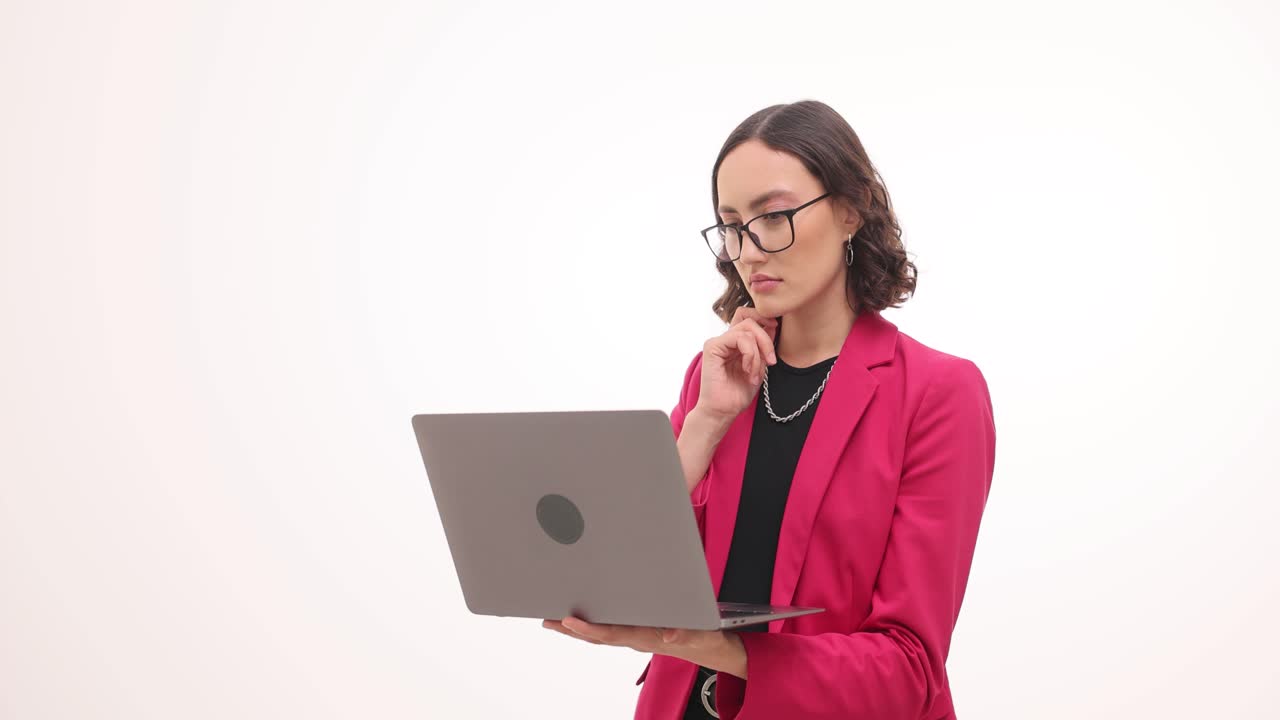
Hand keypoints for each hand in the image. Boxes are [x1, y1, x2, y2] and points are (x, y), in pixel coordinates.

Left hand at [541, 616, 747, 678]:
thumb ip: (685, 634)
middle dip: (571, 629)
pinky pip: (607, 631)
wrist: (707, 646)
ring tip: (552, 619)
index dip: (589, 628)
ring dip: (575, 629)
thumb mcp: (700, 634)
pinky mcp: (635, 633)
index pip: (612, 633)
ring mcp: (633, 637)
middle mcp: (635, 638)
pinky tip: (576, 620)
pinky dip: (589, 626)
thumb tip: (669, 637)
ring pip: (599, 634)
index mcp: (646, 636)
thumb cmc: (701, 635)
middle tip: (547, 619)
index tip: (569, 620)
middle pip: (597, 635)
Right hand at [696, 306, 778, 422]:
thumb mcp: (759, 366)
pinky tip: (747, 370)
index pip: (748, 317)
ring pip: (747, 329)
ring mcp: (718, 342)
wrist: (723, 411)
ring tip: (755, 373)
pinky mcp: (712, 347)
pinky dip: (749, 354)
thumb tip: (773, 325)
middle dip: (766, 339)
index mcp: (735, 343)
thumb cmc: (738, 393)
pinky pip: (739, 338)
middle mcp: (725, 340)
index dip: (763, 318)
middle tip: (771, 361)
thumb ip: (763, 346)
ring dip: (758, 353)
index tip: (776, 329)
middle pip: (749, 320)